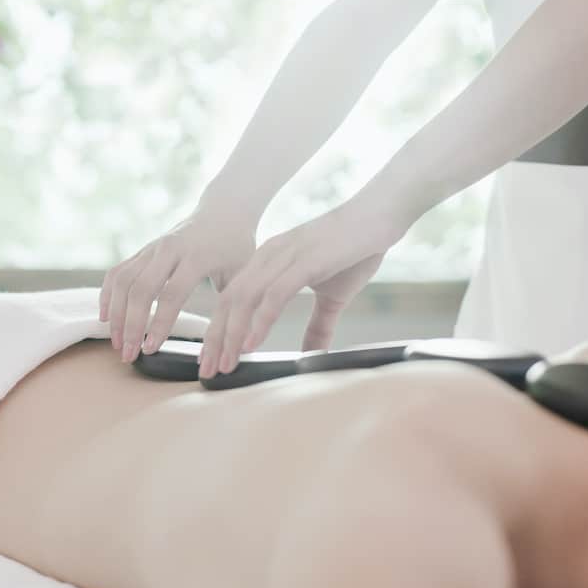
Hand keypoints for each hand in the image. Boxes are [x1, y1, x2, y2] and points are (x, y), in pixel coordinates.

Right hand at [100, 209, 254, 362]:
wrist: (224, 211)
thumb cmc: (236, 247)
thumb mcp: (242, 274)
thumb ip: (232, 306)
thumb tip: (229, 345)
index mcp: (196, 257)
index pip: (171, 295)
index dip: (159, 324)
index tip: (150, 350)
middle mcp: (169, 250)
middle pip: (140, 289)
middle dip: (130, 325)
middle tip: (127, 354)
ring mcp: (152, 248)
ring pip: (123, 281)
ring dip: (116, 314)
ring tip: (117, 342)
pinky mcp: (143, 250)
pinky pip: (117, 272)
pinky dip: (108, 295)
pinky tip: (106, 317)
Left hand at [198, 203, 397, 377]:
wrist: (379, 216)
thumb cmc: (356, 251)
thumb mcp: (333, 297)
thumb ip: (319, 325)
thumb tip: (312, 355)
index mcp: (268, 261)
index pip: (231, 299)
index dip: (218, 331)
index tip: (213, 360)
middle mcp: (268, 256)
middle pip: (228, 301)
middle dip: (215, 338)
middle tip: (208, 370)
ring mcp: (284, 257)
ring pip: (245, 299)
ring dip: (231, 334)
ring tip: (225, 363)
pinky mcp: (305, 261)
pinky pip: (274, 294)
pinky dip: (260, 320)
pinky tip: (251, 343)